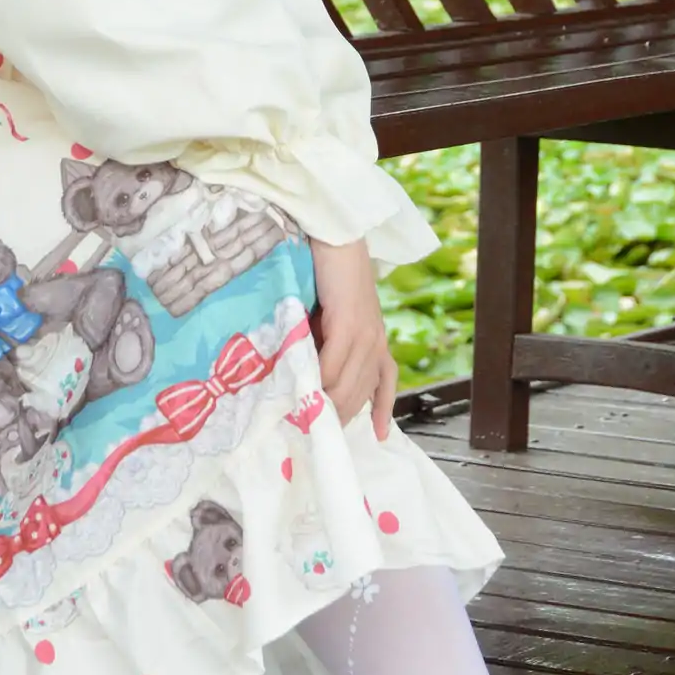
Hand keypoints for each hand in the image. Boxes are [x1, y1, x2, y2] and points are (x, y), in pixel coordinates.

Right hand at [310, 237, 398, 441]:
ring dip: (322, 407)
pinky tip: (303, 397)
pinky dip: (318, 384)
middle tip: (304, 435)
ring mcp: (366, 336)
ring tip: (297, 424)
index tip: (332, 436)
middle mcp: (377, 345)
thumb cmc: (328, 276)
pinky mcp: (350, 325)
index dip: (356, 418)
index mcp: (377, 345)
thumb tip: (302, 380)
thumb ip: (324, 347)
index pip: (377, 394)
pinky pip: (334, 367)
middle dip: (332, 418)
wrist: (335, 238)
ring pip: (345, 387)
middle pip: (356, 397)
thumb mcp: (330, 320)